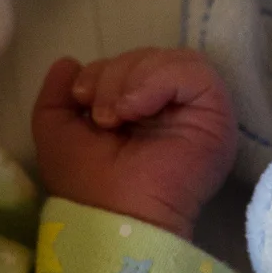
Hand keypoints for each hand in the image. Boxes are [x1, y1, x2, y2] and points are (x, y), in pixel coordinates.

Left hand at [31, 48, 237, 238]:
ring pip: (169, 58)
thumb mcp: (56, 132)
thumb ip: (55, 96)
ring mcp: (195, 110)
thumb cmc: (86, 184)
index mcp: (140, 112)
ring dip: (131, 78)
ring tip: (116, 116)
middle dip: (112, 75)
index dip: (100, 72)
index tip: (82, 99)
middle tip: (101, 116)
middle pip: (147, 56)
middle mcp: (171, 109)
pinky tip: (134, 110)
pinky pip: (193, 70)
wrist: (114, 216)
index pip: (128, 64)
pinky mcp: (216, 113)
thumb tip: (69, 61)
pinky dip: (156, 81)